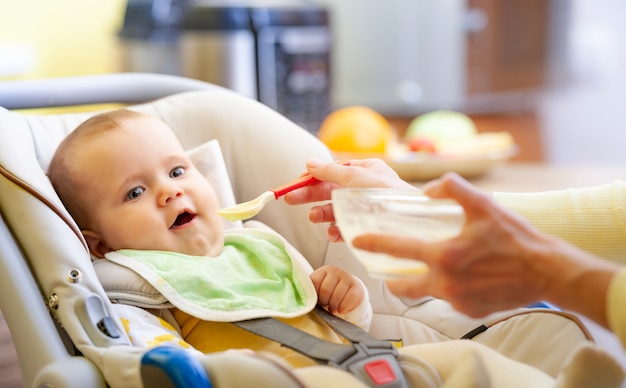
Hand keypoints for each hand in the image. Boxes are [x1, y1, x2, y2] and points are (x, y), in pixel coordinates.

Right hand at [284, 158, 416, 240]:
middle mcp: (365, 188)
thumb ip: (329, 171)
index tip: (296, 183)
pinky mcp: (366, 228)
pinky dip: (336, 230)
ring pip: (336, 210)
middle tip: (290, 199)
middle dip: (311, 195)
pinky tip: (332, 233)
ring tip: (313, 217)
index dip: (314, 176)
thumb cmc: (385, 194)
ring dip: (322, 213)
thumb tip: (309, 163)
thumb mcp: (355, 176)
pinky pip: (346, 227)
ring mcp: (365, 208)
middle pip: (330, 190)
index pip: (334, 171)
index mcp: (366, 170)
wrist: (409, 223)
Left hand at [310, 265, 364, 314]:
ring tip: (333, 308)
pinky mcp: (357, 286)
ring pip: (337, 296)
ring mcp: (347, 277)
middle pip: (326, 289)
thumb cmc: (330, 292)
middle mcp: (336, 271)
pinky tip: (341, 309)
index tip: (317, 299)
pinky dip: (343, 308)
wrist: (349, 291)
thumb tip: (302, 300)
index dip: (315, 294)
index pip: (315, 282)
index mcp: (324, 271)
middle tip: (326, 304)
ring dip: (333, 306)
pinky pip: (349, 299)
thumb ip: (312, 291)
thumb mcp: (320, 288)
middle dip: (324, 301)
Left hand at [352, 172, 618, 322]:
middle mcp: (445, 282)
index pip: (397, 249)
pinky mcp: (469, 311)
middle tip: (385, 272)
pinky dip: (448, 290)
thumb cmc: (514, 236)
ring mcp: (456, 300)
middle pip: (402, 284)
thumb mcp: (483, 203)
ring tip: (423, 273)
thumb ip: (451, 188)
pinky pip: (449, 300)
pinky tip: (459, 279)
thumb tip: (426, 189)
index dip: (374, 243)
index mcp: (443, 255)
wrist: (546, 270)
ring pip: (426, 293)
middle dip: (390, 279)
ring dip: (419, 284)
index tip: (357, 241)